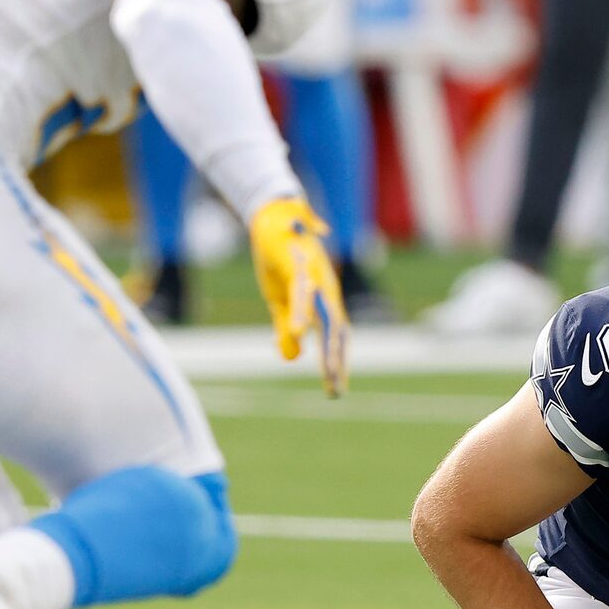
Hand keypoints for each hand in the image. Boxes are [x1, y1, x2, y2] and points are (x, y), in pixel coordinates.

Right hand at [248, 195, 349, 394]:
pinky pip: (302, 290)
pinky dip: (302, 312)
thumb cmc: (278, 259)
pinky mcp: (297, 263)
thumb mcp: (279, 299)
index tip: (337, 389)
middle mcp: (325, 288)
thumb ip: (288, 326)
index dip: (337, 360)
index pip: (335, 335)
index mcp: (323, 299)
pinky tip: (301, 332)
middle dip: (336, 360)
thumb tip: (293, 357)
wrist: (271, 218)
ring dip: (327, 344)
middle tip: (336, 390)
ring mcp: (315, 275)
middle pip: (336, 329)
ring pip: (324, 314)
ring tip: (330, 371)